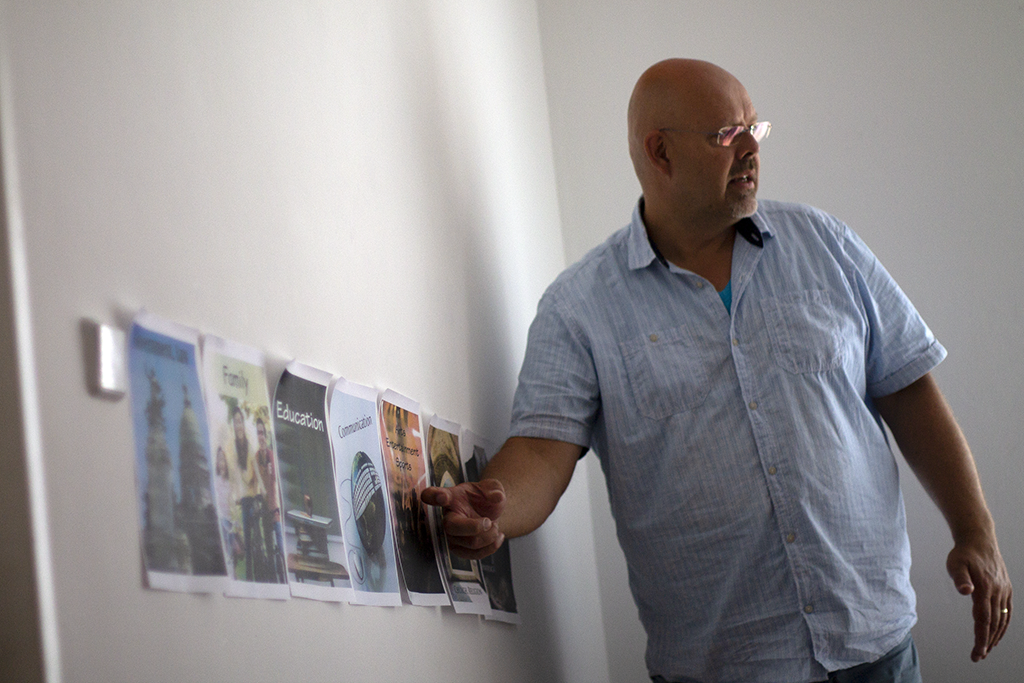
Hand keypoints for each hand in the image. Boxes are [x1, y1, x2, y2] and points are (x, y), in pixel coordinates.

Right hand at [421, 479, 506, 559]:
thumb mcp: (492, 487)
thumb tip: (497, 496)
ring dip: (489, 536)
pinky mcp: (459, 549)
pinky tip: (497, 537)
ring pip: (470, 542)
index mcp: (452, 497)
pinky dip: (492, 546)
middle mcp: (448, 517)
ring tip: (494, 526)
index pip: (435, 495)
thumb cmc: (484, 499)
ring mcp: (452, 536)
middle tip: (489, 521)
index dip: (434, 496)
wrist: (490, 514)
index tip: (442, 497)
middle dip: (475, 527)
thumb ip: (495, 489)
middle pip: (451, 527)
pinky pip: (475, 555)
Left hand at [947, 535, 1012, 660]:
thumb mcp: (955, 563)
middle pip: (994, 624)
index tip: (977, 654)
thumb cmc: (964, 553)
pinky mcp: (1006, 590)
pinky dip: (1004, 625)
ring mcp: (1004, 591)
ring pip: (1002, 619)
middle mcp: (998, 593)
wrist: (979, 540)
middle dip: (987, 642)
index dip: (981, 639)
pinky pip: (1007, 612)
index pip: (984, 620)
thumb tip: (965, 590)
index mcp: (986, 589)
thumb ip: (960, 578)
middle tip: (978, 657)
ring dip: (995, 636)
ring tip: (986, 650)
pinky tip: (997, 633)